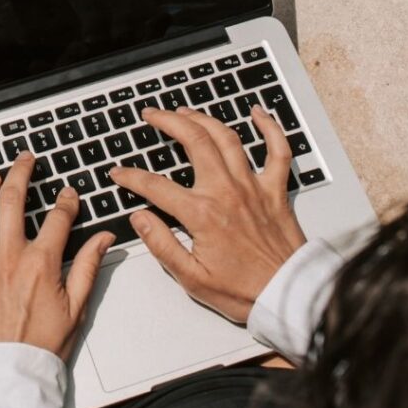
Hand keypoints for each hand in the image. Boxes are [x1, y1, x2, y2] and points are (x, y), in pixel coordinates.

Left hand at [0, 153, 115, 363]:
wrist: (6, 376)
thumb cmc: (41, 347)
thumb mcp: (77, 308)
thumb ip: (89, 268)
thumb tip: (105, 239)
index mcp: (41, 263)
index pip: (58, 217)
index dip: (66, 200)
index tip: (68, 193)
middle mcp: (8, 257)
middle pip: (13, 201)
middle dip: (21, 174)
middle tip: (25, 160)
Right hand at [110, 105, 306, 322]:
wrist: (288, 296)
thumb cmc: (244, 291)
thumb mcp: (191, 277)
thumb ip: (161, 244)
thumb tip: (140, 219)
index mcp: (203, 214)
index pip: (156, 185)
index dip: (132, 176)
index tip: (119, 173)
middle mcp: (227, 192)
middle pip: (194, 141)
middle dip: (168, 121)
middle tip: (152, 114)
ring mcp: (253, 187)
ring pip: (227, 138)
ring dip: (203, 118)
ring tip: (185, 111)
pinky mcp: (276, 191)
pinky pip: (278, 150)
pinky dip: (270, 128)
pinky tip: (258, 113)